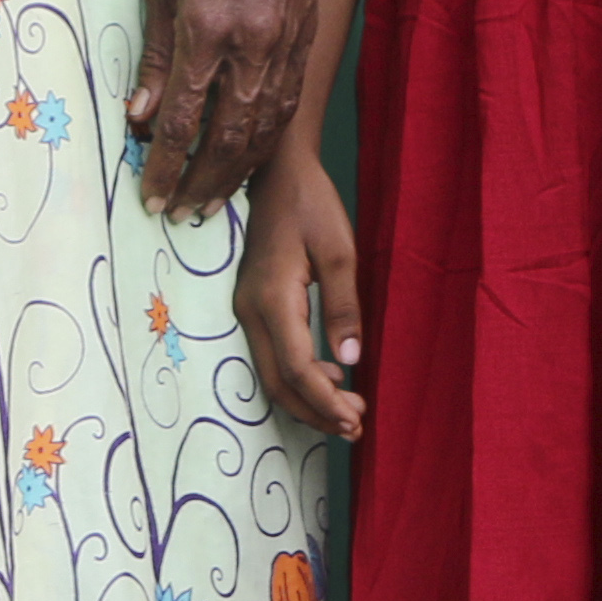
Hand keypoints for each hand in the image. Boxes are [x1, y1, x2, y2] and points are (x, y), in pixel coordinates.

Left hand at [126, 0, 309, 213]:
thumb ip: (154, 53)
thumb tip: (139, 113)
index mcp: (207, 27)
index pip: (180, 119)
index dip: (164, 166)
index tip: (150, 195)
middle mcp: (251, 45)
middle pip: (226, 139)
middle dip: (200, 183)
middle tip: (179, 213)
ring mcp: (285, 44)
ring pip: (263, 130)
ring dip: (236, 173)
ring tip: (211, 200)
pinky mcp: (306, 39)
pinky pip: (286, 106)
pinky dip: (265, 142)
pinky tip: (249, 159)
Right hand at [237, 149, 367, 439]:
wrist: (277, 172)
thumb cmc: (311, 205)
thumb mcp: (340, 250)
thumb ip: (344, 306)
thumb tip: (350, 359)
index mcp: (272, 297)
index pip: (296, 367)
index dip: (324, 400)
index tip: (354, 419)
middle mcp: (251, 310)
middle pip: (277, 383)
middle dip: (314, 412)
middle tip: (354, 427)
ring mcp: (247, 309)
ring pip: (271, 374)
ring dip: (307, 399)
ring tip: (347, 411)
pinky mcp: (252, 305)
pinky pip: (271, 355)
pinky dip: (298, 378)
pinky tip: (329, 377)